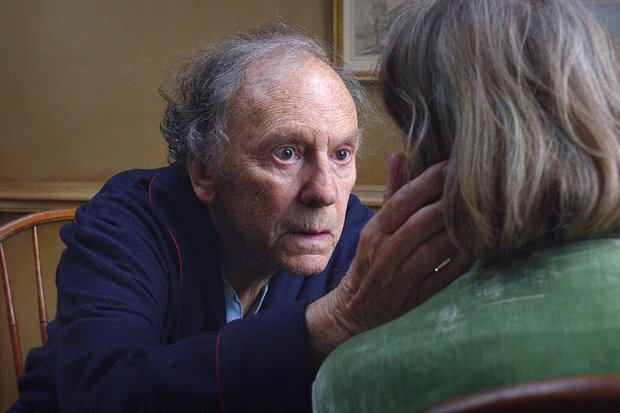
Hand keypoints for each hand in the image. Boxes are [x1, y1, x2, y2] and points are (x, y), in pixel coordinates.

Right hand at [306, 153, 472, 362]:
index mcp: (375, 232)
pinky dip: (460, 263)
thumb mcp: (374, 227)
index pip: (401, 201)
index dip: (426, 182)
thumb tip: (401, 155)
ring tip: (481, 212)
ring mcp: (400, 278)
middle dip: (448, 203)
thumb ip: (392, 193)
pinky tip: (477, 248)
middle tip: (474, 184)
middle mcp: (385, 253)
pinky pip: (442, 279)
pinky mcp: (415, 299)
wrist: (354, 311)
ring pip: (432, 250)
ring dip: (457, 231)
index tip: (449, 164)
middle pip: (420, 223)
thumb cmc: (369, 262)